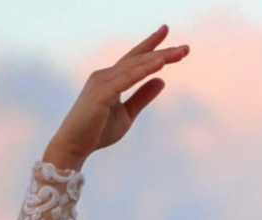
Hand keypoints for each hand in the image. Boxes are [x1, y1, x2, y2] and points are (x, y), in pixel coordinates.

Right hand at [42, 24, 189, 170]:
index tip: (168, 32)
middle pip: (139, 58)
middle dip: (163, 51)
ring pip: (135, 66)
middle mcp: (106, 75)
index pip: (135, 58)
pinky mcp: (102, 94)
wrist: (75, 145)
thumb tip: (162, 81)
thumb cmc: (98, 131)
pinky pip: (127, 79)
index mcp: (112, 79)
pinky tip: (160, 63)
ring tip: (179, 53)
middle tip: (187, 48)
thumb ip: (143, 96)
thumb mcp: (128, 113)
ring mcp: (103, 82)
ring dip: (158, 58)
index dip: (152, 45)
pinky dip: (143, 70)